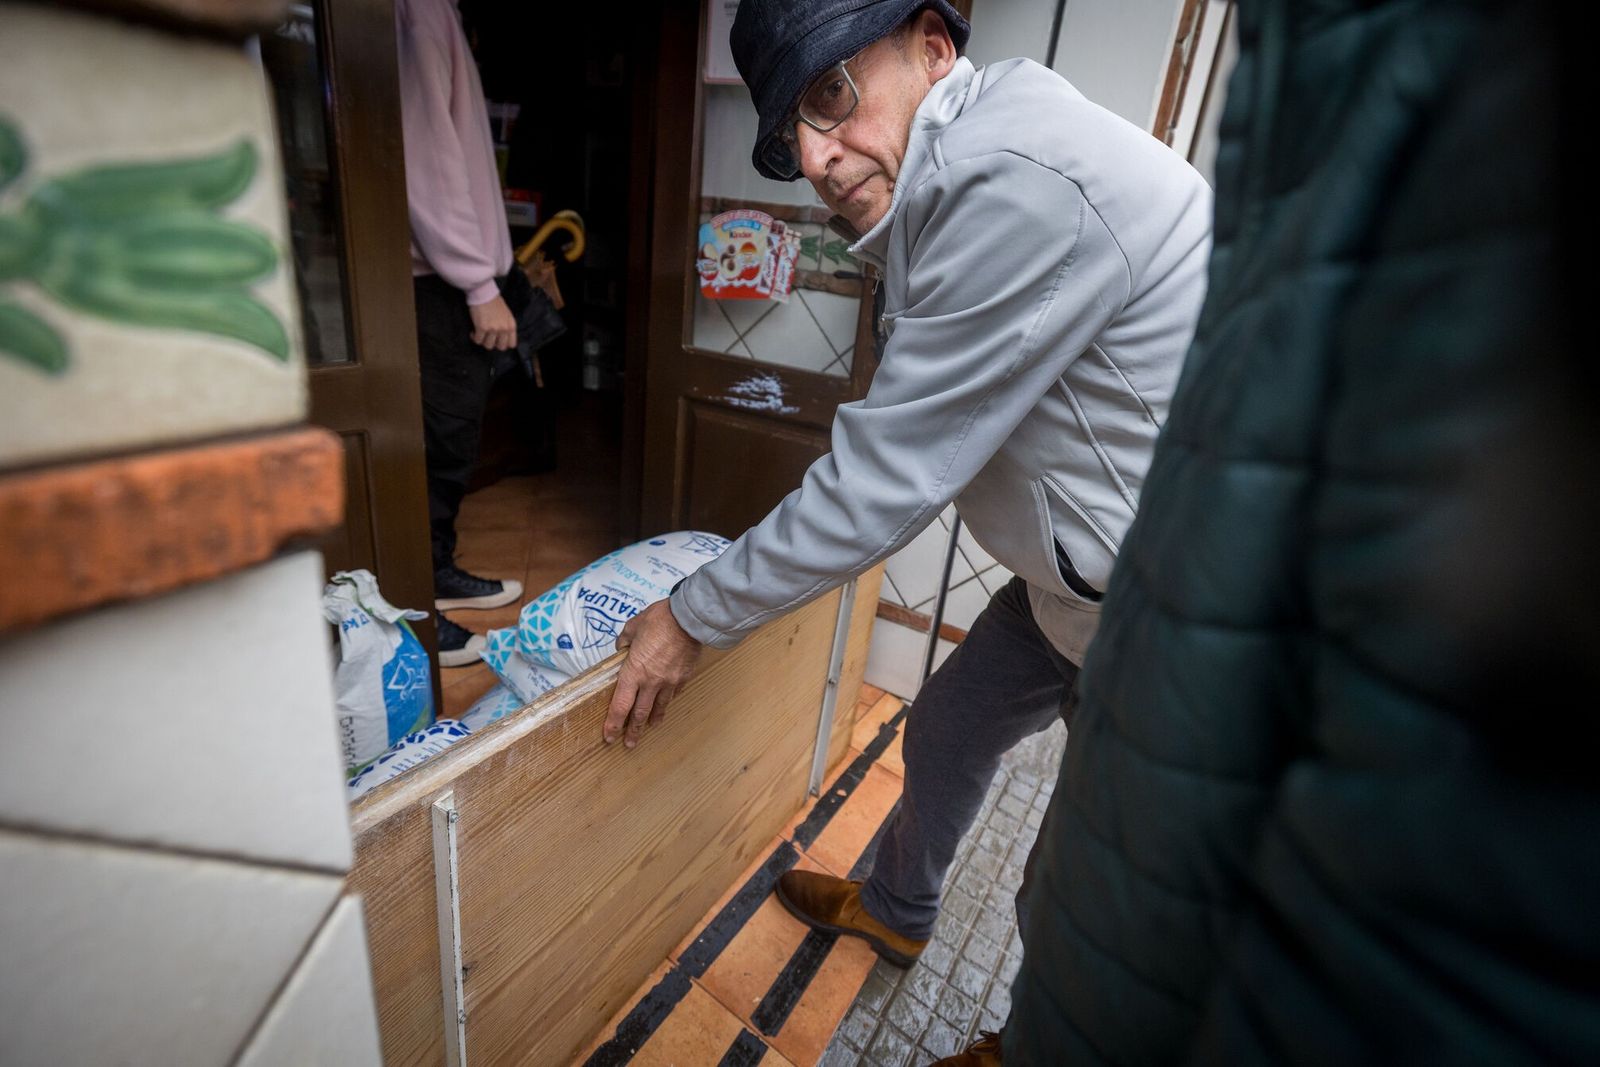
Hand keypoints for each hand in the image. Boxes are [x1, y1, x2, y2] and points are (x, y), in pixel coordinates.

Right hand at [468, 294, 516, 350]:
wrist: (484, 293)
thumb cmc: (494, 302)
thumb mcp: (507, 314)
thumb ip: (506, 326)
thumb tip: (502, 337)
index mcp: (511, 325)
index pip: (512, 344)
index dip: (503, 343)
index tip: (497, 340)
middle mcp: (504, 329)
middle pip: (500, 347)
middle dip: (493, 343)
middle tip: (487, 337)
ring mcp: (493, 329)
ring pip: (488, 346)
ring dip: (483, 341)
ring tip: (480, 334)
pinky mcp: (482, 328)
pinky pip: (478, 340)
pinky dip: (474, 337)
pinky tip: (473, 332)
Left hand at [605, 599, 702, 748]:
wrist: (689, 619)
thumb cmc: (659, 620)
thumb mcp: (633, 626)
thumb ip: (625, 640)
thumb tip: (622, 647)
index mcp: (633, 672)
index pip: (620, 705)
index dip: (614, 724)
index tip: (609, 736)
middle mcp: (650, 682)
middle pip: (640, 713)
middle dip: (633, 731)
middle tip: (629, 744)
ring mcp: (669, 682)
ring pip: (659, 707)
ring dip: (653, 720)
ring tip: (650, 728)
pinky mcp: (683, 677)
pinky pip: (673, 693)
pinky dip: (668, 700)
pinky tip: (666, 703)